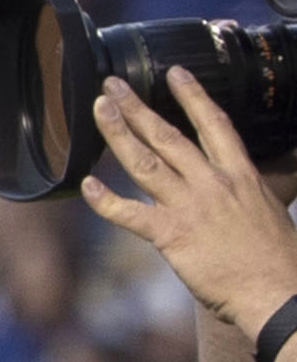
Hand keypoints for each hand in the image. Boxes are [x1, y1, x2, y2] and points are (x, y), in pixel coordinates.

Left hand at [85, 69, 296, 335]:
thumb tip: (246, 179)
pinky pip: (131, 214)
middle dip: (138, 107)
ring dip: (118, 133)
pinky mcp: (172, 235)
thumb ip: (249, 188)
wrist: (276, 289)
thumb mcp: (268, 206)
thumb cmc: (274, 255)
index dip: (193, 95)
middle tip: (113, 84)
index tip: (174, 72)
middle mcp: (214, 182)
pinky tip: (85, 184)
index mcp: (240, 173)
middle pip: (169, 135)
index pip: (214, 123)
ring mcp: (191, 206)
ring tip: (99, 110)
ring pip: (146, 162)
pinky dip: (105, 200)